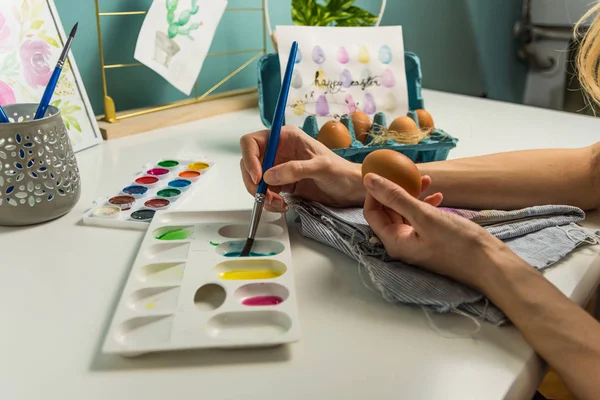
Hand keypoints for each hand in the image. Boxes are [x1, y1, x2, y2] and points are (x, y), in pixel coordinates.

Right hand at [240, 126, 440, 212]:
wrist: (351, 190)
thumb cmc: (341, 172)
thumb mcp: (321, 168)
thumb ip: (295, 169)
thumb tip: (268, 176)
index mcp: (285, 137)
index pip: (252, 142)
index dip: (249, 158)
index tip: (257, 177)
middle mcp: (278, 150)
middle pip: (250, 163)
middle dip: (253, 181)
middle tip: (264, 196)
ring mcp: (278, 168)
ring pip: (255, 180)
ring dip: (261, 194)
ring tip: (278, 204)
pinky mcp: (282, 184)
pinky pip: (265, 192)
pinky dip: (268, 201)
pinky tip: (282, 206)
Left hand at [363, 173, 523, 291]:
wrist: (489, 265)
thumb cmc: (457, 243)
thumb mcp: (424, 216)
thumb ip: (395, 197)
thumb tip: (369, 180)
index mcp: (394, 241)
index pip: (372, 213)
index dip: (375, 191)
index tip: (385, 172)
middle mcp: (401, 243)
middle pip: (387, 212)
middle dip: (395, 190)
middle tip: (406, 173)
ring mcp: (416, 242)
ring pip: (406, 213)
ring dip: (413, 195)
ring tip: (426, 179)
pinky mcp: (430, 240)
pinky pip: (420, 219)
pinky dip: (426, 205)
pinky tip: (438, 196)